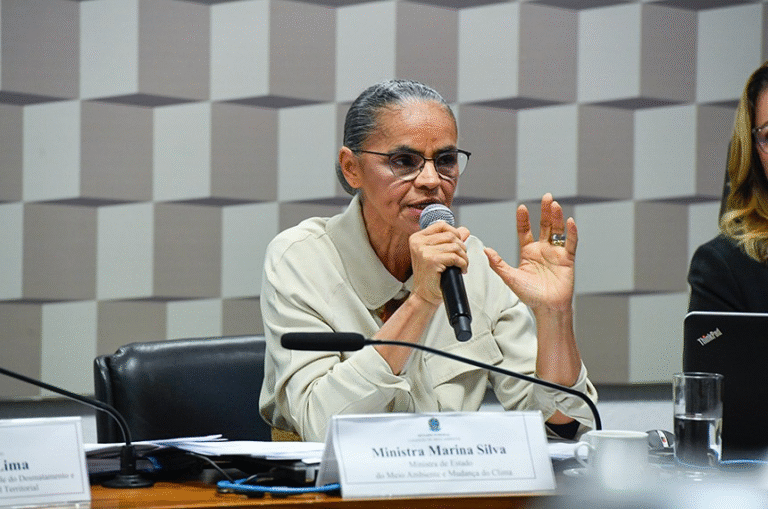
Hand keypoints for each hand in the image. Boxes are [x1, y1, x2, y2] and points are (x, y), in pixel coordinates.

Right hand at [409, 221, 469, 305]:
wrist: (423, 295)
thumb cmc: (430, 276)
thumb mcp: (437, 254)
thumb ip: (449, 241)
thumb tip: (465, 230)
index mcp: (417, 238)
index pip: (441, 225)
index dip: (454, 232)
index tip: (459, 243)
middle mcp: (418, 243)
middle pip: (450, 235)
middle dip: (461, 247)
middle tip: (462, 258)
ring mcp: (424, 251)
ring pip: (454, 246)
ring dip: (464, 257)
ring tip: (462, 265)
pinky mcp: (431, 261)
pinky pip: (455, 257)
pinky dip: (462, 264)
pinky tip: (461, 270)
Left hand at [484, 193, 576, 311]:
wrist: (547, 308)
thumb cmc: (530, 295)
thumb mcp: (510, 278)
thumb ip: (498, 264)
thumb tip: (485, 251)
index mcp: (528, 252)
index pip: (525, 231)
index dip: (524, 219)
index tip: (521, 207)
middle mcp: (542, 250)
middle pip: (544, 226)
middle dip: (544, 211)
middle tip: (546, 196)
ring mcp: (555, 253)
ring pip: (557, 231)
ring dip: (556, 217)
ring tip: (554, 204)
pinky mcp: (567, 259)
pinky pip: (570, 243)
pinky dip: (571, 232)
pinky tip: (569, 221)